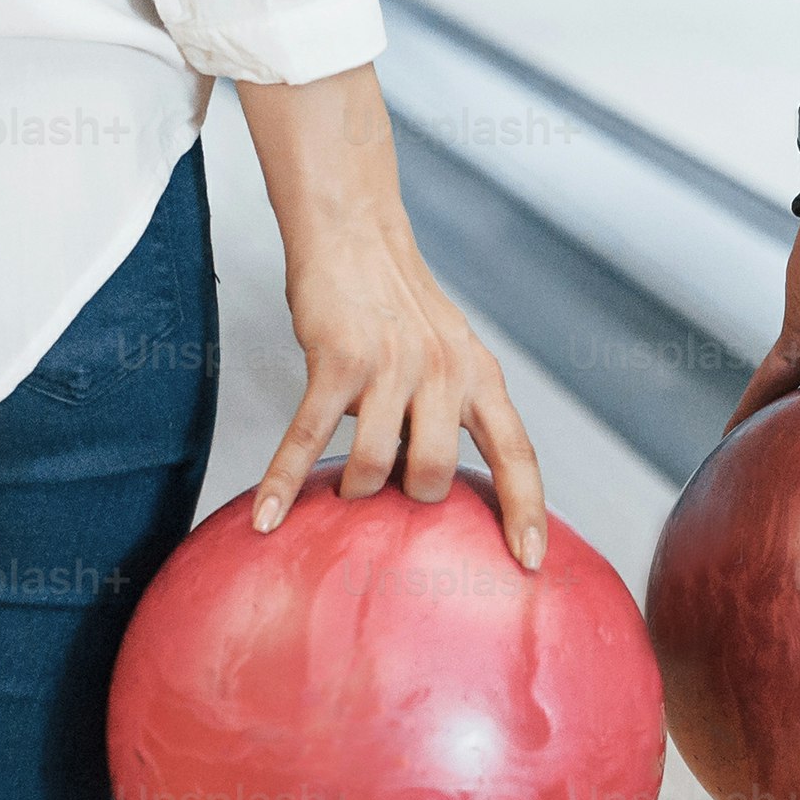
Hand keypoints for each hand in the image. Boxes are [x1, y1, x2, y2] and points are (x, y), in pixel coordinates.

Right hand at [232, 66, 547, 568]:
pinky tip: (268, 518)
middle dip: (408, 501)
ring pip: (373, 466)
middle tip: (388, 494)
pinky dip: (284, 483)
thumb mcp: (452, 356)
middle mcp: (445, 373)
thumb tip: (436, 491)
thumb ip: (457, 414)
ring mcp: (391, 366)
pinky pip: (308, 438)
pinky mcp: (337, 361)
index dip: (527, 513)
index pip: (518, 455)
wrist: (356, 235)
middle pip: (433, 475)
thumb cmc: (399, 308)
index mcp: (481, 377)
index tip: (530, 564)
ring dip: (353, 491)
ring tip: (343, 492)